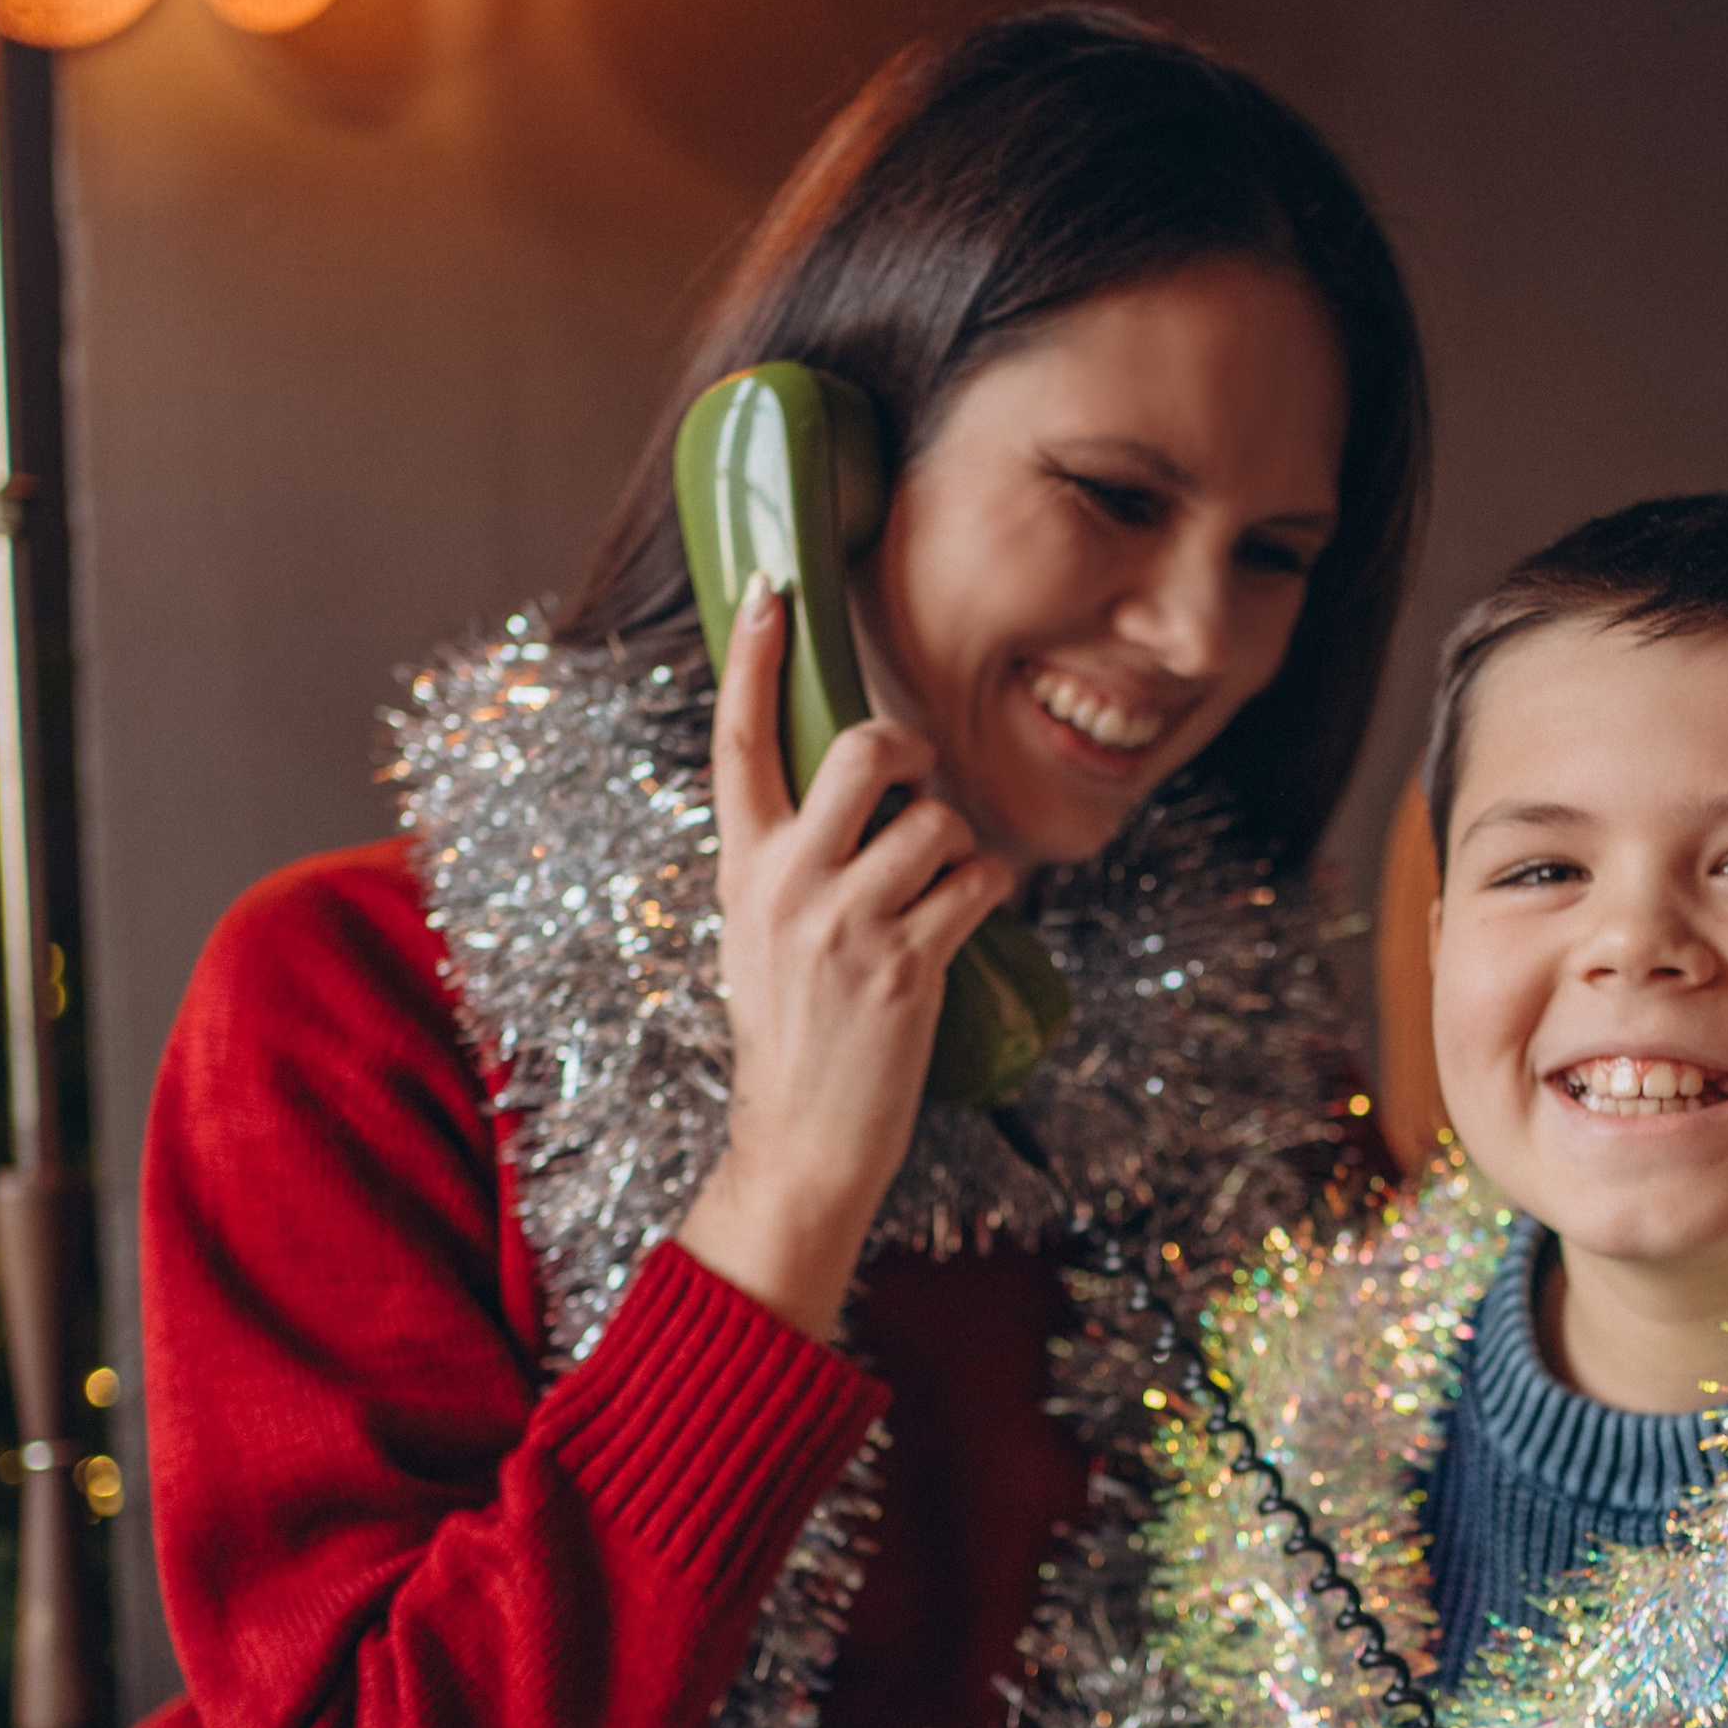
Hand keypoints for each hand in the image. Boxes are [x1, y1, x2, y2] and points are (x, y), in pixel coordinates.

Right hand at [675, 577, 1012, 1340]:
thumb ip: (790, 854)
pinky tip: (965, 923)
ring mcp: (845, 925)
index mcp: (742, 866)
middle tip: (914, 780)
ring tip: (940, 892)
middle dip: (907, 747)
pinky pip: (979, 882)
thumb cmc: (794, 1028)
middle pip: (860, 749)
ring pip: (938, 820)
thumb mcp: (761, 928)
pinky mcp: (906, 966)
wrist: (801, 1140)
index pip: (738, 740)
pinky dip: (988, 894)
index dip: (753, 656)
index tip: (772, 588)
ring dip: (960, 848)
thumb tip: (851, 784)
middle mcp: (787, 884)